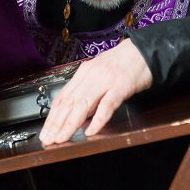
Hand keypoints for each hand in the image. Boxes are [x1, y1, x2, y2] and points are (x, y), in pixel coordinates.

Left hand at [38, 39, 152, 145]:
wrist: (144, 50)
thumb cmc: (123, 63)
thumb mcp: (99, 74)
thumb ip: (89, 93)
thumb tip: (79, 115)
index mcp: (83, 73)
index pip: (62, 97)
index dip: (52, 116)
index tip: (45, 131)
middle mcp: (91, 76)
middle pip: (69, 103)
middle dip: (56, 124)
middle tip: (48, 139)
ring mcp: (105, 81)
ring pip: (83, 104)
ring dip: (70, 124)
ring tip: (62, 138)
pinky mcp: (121, 86)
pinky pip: (107, 105)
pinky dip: (98, 119)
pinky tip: (91, 130)